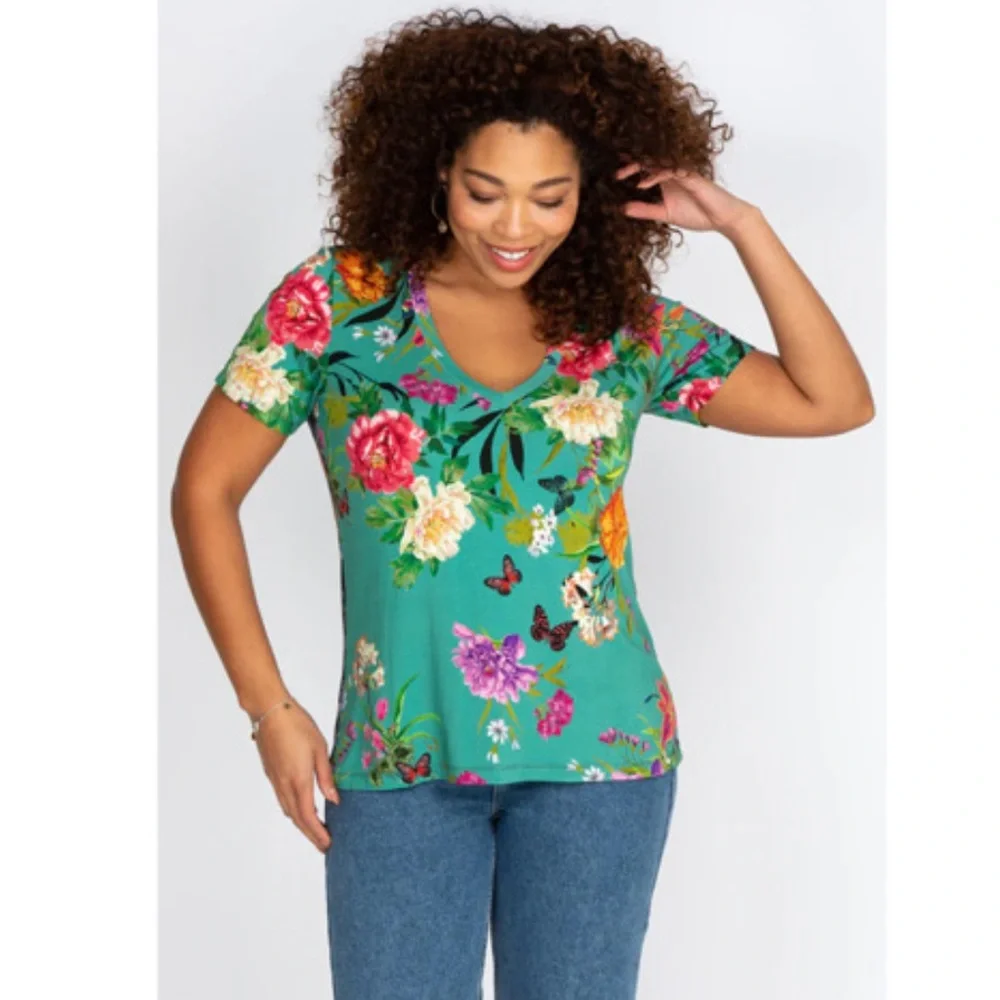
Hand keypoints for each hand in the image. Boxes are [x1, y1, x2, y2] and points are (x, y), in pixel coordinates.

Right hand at [253, 700, 339, 852]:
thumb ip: (326, 776)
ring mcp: (275, 780)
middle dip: (310, 834)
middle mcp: (284, 785)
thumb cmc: (298, 725)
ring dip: (301, 823)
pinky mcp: (271, 774)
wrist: (270, 712)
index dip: (317, 833)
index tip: (328, 844)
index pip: (308, 816)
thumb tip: (334, 800)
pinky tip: (301, 808)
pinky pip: (282, 800)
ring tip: (315, 829)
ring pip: (288, 810)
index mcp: (298, 780)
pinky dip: (293, 810)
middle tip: (324, 844)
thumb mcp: (320, 748)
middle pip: (296, 818)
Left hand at [615, 162, 758, 238]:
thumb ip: (645, 211)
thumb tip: (622, 209)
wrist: (722, 219)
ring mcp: (682, 172)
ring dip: (639, 167)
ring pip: (658, 161)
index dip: (629, 168)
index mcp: (665, 179)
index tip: (613, 177)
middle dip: (630, 164)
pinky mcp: (691, 176)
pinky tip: (643, 184)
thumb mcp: (664, 214)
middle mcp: (672, 171)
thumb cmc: (697, 214)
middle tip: (615, 174)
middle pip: (649, 160)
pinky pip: (671, 170)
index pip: (645, 168)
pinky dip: (655, 176)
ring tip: (623, 175)